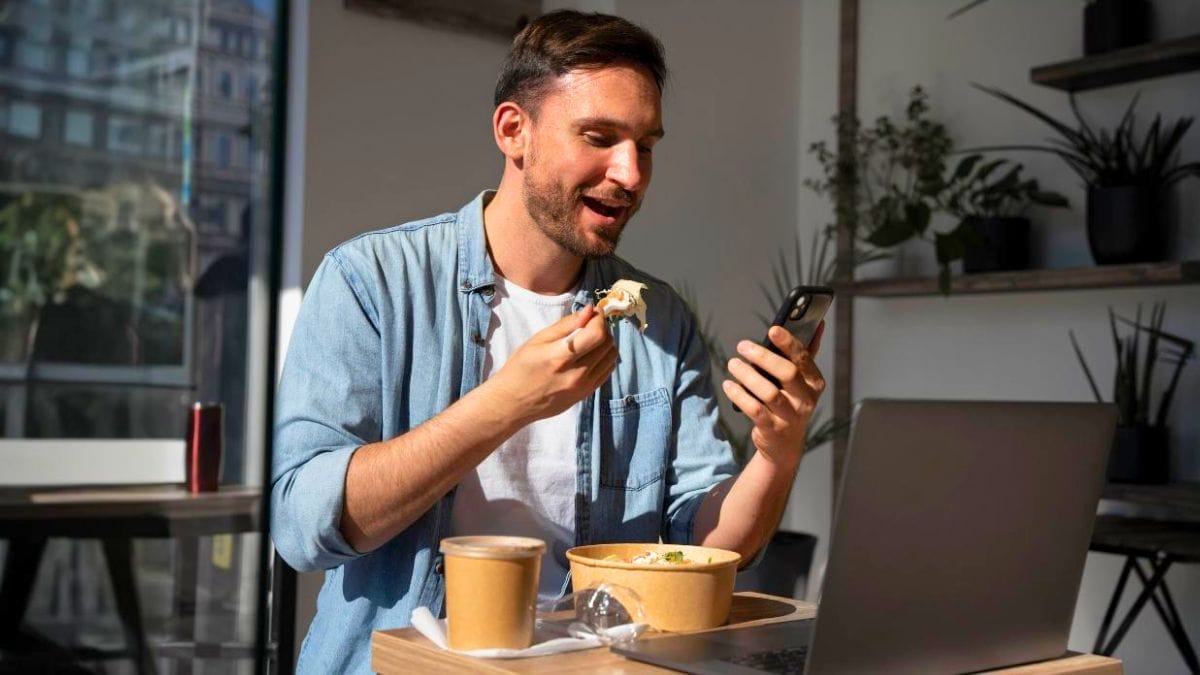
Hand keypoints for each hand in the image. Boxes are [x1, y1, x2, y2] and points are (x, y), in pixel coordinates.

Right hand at [483, 305, 616, 423]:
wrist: (513, 403)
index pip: (597, 333)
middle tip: (590, 323)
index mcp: (561, 356)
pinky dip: (605, 358)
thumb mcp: (537, 340)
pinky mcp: (586, 394)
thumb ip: (565, 324)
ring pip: (611, 357)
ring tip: (591, 338)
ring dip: (606, 342)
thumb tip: (589, 310)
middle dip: (603, 327)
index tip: (593, 312)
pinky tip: (592, 353)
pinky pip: (607, 371)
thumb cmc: (520, 368)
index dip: (599, 318)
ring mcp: (584, 386)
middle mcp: (577, 373)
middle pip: (607, 343)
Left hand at [722, 322, 826, 465]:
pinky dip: (739, 395)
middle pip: (786, 373)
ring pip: (768, 391)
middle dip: (763, 356)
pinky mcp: (773, 429)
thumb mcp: (802, 382)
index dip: (788, 342)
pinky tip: (729, 385)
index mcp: (815, 383)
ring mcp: (790, 416)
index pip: (803, 358)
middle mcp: (806, 400)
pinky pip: (754, 409)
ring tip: (733, 364)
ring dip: (747, 375)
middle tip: (742, 346)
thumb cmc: (790, 403)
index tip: (772, 329)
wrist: (784, 445)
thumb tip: (818, 323)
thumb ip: (806, 353)